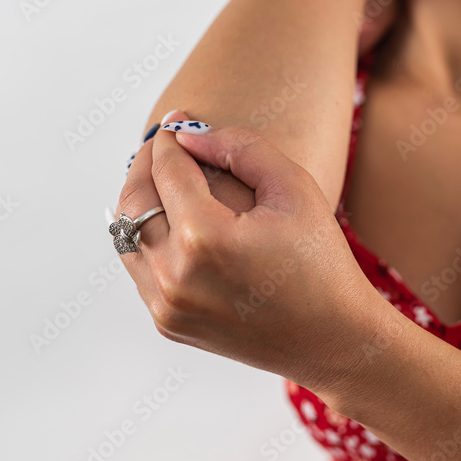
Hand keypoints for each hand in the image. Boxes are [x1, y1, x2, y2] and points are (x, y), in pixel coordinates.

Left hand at [114, 110, 382, 396]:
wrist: (333, 339)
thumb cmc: (321, 261)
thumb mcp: (293, 188)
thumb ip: (239, 147)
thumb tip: (189, 134)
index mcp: (204, 237)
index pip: (168, 170)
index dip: (169, 138)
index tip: (177, 120)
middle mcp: (174, 274)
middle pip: (134, 201)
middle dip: (145, 164)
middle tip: (163, 145)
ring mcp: (166, 305)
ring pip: (127, 236)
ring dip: (141, 202)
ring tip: (165, 180)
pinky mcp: (168, 323)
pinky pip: (141, 268)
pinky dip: (149, 238)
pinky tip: (173, 222)